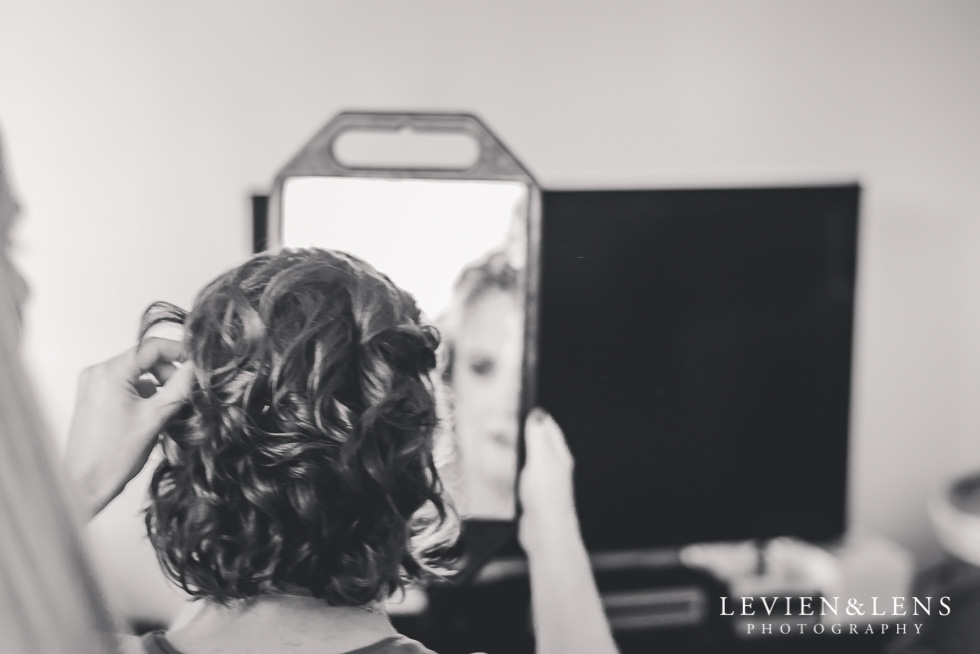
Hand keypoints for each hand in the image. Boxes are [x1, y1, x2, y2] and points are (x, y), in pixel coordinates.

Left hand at [65, 338, 193, 516]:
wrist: (85, 484)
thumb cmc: (114, 455)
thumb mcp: (157, 416)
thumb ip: (181, 387)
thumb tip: (198, 367)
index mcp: (110, 372)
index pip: (152, 347)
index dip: (180, 351)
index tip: (199, 363)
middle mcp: (97, 373)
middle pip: (145, 359)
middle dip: (169, 374)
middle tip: (185, 394)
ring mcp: (93, 385)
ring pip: (137, 374)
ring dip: (158, 386)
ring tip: (169, 410)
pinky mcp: (94, 397)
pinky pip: (126, 386)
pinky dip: (144, 396)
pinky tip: (153, 416)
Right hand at [518, 408, 578, 554]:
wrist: (547, 532)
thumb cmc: (547, 498)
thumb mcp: (539, 461)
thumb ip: (537, 438)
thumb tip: (537, 415)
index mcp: (559, 455)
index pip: (549, 428)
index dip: (536, 416)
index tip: (523, 408)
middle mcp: (555, 467)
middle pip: (540, 442)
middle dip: (525, 432)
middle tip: (510, 425)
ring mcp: (546, 481)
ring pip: (532, 458)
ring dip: (521, 449)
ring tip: (509, 442)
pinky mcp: (536, 495)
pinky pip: (526, 474)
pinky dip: (518, 468)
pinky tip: (511, 471)